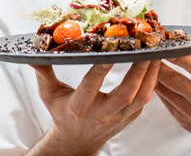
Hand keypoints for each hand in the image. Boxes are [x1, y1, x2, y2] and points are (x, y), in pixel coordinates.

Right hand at [29, 60, 159, 154]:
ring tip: (157, 53)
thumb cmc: (62, 113)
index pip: (92, 85)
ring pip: (141, 98)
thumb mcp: (49, 94)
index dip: (103, 68)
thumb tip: (33, 54)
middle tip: (147, 47)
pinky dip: (153, 82)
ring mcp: (118, 118)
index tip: (113, 48)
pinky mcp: (129, 118)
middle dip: (139, 70)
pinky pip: (145, 101)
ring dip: (151, 75)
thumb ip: (44, 73)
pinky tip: (156, 65)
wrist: (75, 143)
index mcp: (80, 106)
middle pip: (126, 93)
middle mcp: (101, 114)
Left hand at [155, 41, 190, 146]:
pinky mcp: (182, 119)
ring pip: (165, 90)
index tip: (165, 44)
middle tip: (148, 51)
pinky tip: (152, 76)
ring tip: (145, 61)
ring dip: (153, 75)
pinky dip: (158, 88)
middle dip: (158, 64)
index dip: (177, 55)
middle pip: (173, 79)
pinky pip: (165, 101)